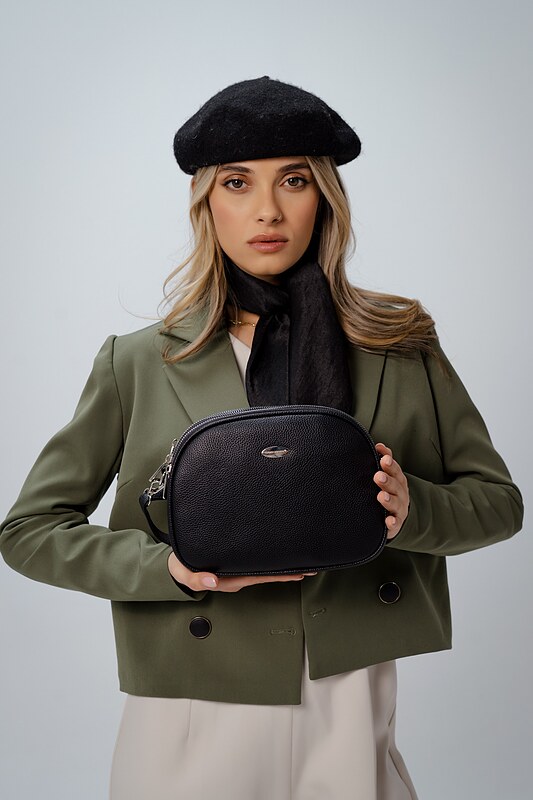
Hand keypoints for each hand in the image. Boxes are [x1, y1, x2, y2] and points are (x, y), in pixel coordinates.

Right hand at [167, 552, 316, 592]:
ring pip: (267, 567)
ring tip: (306, 560)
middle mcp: (240, 574)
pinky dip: (273, 556)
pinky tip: (283, 552)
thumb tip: (212, 581)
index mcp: (231, 577)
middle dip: (290, 570)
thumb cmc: (182, 566)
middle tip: (312, 565)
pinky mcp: (238, 558)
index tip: (299, 572)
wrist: (178, 563)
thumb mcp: (183, 571)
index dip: (280, 574)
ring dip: (285, 564)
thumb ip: (195, 577)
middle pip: (270, 573)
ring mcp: (240, 567)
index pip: (261, 576)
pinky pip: (259, 559)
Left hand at [373, 443, 409, 539]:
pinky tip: (388, 520)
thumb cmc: (389, 491)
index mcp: (398, 481)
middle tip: (378, 476)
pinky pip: (395, 524)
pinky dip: (392, 522)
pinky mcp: (395, 524)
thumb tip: (379, 445)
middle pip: (396, 486)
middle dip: (388, 480)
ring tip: (381, 496)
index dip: (390, 464)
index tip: (383, 457)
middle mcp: (400, 494)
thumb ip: (384, 461)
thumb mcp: (389, 476)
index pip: (395, 471)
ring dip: (389, 500)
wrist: (395, 516)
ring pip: (396, 504)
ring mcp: (399, 509)